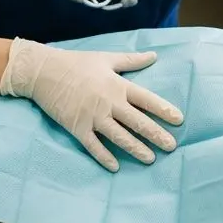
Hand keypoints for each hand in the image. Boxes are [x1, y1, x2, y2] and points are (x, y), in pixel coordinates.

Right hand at [0, 38, 183, 170]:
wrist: (44, 72)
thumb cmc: (77, 63)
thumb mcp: (106, 58)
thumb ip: (131, 60)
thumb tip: (154, 56)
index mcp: (117, 85)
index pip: (146, 99)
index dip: (163, 110)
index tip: (179, 120)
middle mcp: (108, 103)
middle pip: (137, 122)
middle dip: (156, 135)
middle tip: (171, 146)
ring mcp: (93, 117)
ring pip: (119, 137)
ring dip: (136, 149)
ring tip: (151, 159)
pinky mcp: (77, 128)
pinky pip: (94, 146)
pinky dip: (105, 157)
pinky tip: (116, 167)